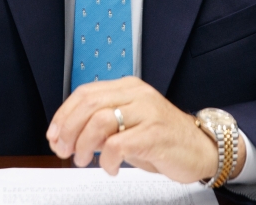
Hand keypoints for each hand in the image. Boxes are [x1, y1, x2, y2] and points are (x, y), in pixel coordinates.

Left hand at [45, 76, 243, 182]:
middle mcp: (137, 94)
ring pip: (100, 121)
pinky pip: (118, 144)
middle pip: (89, 104)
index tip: (53, 134)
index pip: (85, 93)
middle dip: (68, 129)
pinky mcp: (155, 133)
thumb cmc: (163, 139)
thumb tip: (66, 136)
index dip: (64, 115)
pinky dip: (106, 159)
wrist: (202, 150)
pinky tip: (110, 167)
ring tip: (84, 160)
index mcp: (128, 88)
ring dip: (84, 144)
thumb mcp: (129, 126)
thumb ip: (102, 125)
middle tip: (64, 150)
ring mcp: (147, 112)